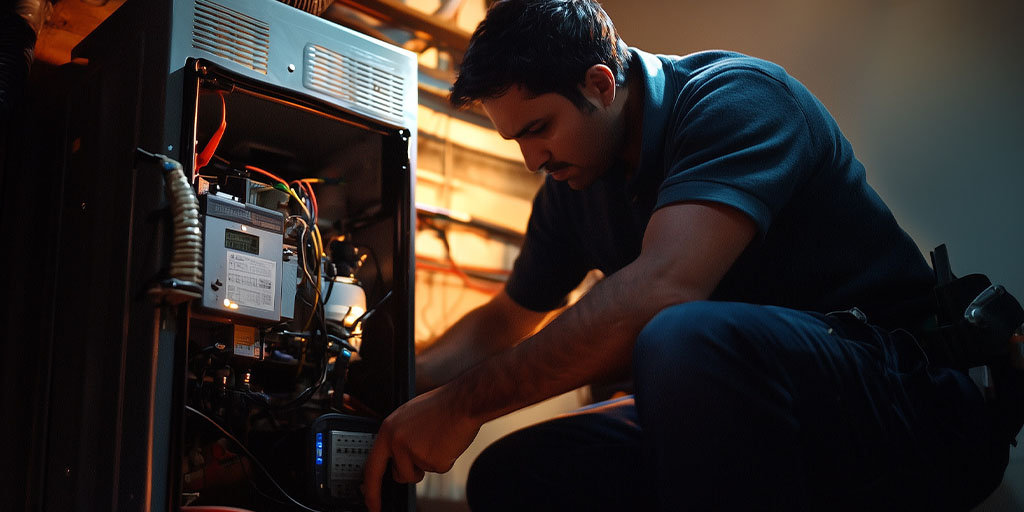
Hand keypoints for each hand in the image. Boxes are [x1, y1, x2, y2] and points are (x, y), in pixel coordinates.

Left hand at [362, 385, 481, 511]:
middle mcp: (397, 442)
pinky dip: (444, 460)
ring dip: (428, 464)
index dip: (370, 489)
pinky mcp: (432, 461)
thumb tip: (394, 457)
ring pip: (418, 474)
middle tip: (421, 460)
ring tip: (437, 441)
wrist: (463, 402)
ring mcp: (414, 453)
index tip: (371, 503)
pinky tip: (447, 443)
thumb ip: (397, 437)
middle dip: (409, 473)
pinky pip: (437, 470)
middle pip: (398, 475)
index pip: (371, 467)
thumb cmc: (441, 406)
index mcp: (388, 430)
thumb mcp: (408, 416)